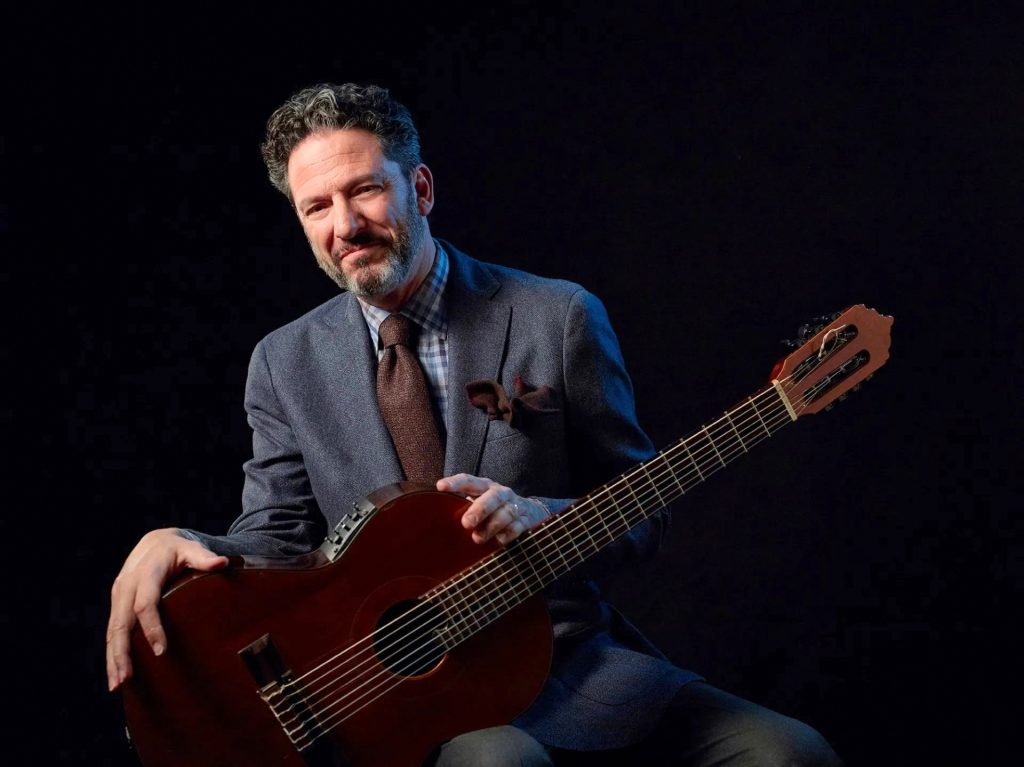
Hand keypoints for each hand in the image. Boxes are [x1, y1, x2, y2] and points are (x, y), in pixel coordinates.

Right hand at [105, 528, 227, 690]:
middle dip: (123, 652)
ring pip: (112, 630)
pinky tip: (116, 673)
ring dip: (113, 658)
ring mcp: (118, 596)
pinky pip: (112, 631)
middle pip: (122, 622)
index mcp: (146, 572)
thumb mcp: (190, 548)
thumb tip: (223, 563)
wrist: (154, 542)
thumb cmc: (178, 548)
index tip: (161, 651)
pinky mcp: (116, 604)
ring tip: (118, 684)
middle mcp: (126, 585)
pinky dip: (112, 653)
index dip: (152, 628)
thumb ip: (204, 557)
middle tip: (127, 679)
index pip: (146, 603)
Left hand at [436, 474, 548, 544]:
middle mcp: (501, 493)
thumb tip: (435, 524)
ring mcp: (515, 505)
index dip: (455, 483)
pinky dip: (508, 534)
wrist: (531, 512)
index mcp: (485, 487)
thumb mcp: (478, 504)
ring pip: (506, 512)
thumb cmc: (494, 510)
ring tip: (478, 538)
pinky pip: (518, 526)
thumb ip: (462, 509)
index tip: (440, 487)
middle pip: (493, 496)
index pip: (469, 481)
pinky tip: (498, 541)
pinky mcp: (526, 519)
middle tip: (466, 523)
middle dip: (480, 509)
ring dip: (492, 525)